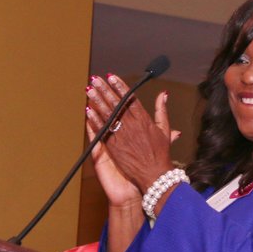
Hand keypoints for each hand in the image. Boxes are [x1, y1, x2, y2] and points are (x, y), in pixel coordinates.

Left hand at [85, 74, 175, 191]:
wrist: (153, 175)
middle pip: (115, 103)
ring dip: (96, 100)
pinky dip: (94, 119)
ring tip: (89, 89)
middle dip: (104, 89)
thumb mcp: (165, 130)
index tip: (111, 76)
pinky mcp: (112, 145)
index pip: (129, 98)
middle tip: (96, 79)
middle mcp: (131, 124)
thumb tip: (163, 94)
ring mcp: (120, 134)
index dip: (119, 86)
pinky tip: (88, 110)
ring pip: (106, 113)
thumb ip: (162, 110)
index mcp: (144, 119)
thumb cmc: (160, 153)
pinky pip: (101, 129)